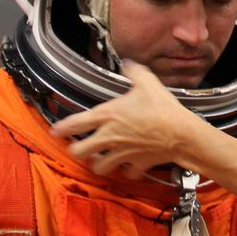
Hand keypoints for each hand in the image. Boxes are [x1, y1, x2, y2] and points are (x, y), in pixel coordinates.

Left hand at [53, 61, 201, 177]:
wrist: (181, 134)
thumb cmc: (162, 108)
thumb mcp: (147, 83)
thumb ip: (134, 72)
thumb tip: (128, 63)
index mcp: (108, 115)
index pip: (76, 123)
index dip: (62, 128)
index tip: (55, 131)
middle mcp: (109, 137)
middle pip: (80, 151)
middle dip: (77, 150)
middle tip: (80, 147)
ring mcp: (121, 153)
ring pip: (98, 167)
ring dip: (98, 164)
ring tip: (101, 159)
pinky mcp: (136, 164)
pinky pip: (126, 172)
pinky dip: (127, 170)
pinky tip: (129, 165)